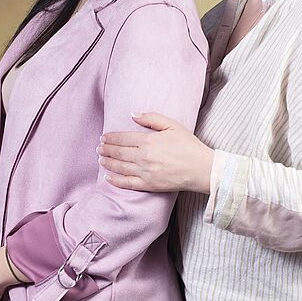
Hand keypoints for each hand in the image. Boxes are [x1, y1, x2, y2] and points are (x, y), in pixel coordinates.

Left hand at [99, 112, 213, 192]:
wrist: (202, 169)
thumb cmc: (189, 145)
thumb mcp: (173, 125)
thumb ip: (152, 118)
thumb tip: (132, 115)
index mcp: (149, 140)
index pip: (123, 138)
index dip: (111, 138)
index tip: (104, 137)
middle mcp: (144, 156)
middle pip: (118, 152)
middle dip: (106, 149)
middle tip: (99, 147)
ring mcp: (145, 172)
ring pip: (119, 167)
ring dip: (107, 162)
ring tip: (101, 159)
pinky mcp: (148, 185)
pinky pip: (127, 184)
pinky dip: (115, 180)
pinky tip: (108, 177)